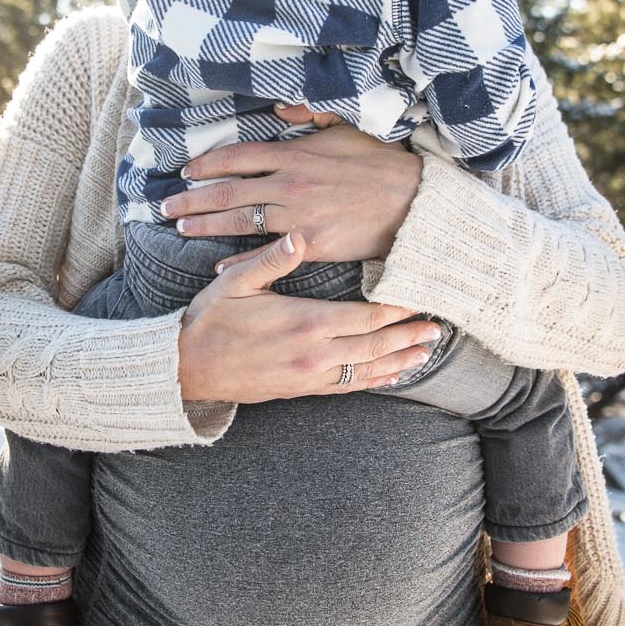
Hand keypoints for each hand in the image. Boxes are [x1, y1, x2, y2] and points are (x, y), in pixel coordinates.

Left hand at [161, 102, 423, 263]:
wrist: (412, 202)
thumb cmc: (380, 164)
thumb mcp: (346, 127)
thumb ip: (310, 114)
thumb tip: (280, 105)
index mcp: (294, 153)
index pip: (237, 157)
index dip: (208, 164)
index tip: (186, 171)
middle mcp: (289, 184)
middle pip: (228, 191)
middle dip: (193, 199)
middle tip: (166, 207)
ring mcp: (298, 216)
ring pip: (240, 221)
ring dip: (206, 225)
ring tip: (182, 228)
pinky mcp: (311, 244)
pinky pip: (266, 254)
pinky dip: (239, 261)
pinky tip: (219, 266)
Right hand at [176, 229, 450, 403]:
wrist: (186, 369)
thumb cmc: (210, 320)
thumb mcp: (235, 283)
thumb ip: (271, 260)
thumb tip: (298, 236)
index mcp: (305, 323)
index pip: (365, 317)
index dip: (396, 310)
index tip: (419, 299)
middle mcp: (315, 354)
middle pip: (375, 345)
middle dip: (408, 336)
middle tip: (438, 329)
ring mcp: (310, 376)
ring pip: (366, 369)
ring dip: (398, 360)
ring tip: (426, 353)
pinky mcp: (301, 389)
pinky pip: (347, 387)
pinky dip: (373, 381)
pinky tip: (391, 376)